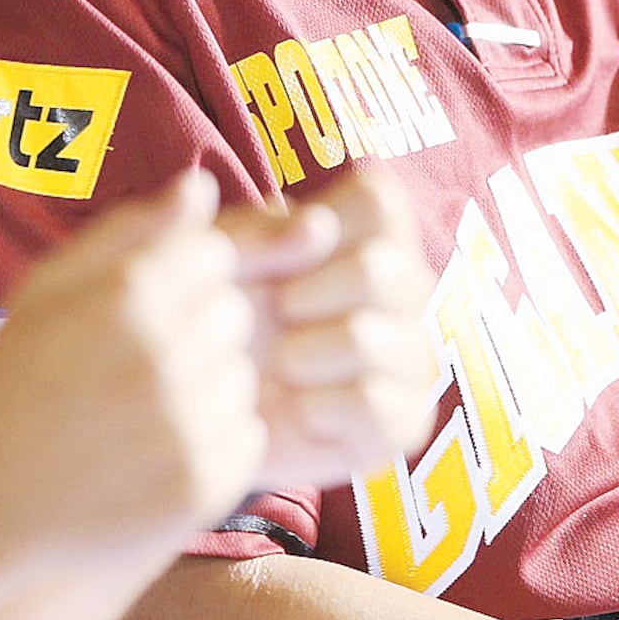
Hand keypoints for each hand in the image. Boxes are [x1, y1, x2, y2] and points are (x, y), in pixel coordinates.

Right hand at [0, 171, 266, 555]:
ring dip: (208, 387)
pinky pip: (247, 438)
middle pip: (235, 313)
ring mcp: (185, 425)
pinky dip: (214, 442)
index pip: (215, 253)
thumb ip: (130, 230)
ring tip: (140, 410)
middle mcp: (162, 356)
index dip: (182, 277)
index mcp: (126, 295)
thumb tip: (201, 185)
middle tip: (136, 363)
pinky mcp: (201, 485)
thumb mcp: (49, 286)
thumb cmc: (12, 381)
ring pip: (243, 377)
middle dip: (198, 329)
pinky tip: (155, 448)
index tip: (138, 310)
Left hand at [221, 169, 439, 488]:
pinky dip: (316, 407)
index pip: (378, 200)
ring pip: (366, 337)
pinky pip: (371, 402)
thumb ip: (252, 229)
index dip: (313, 229)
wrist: (205, 406)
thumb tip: (315, 227)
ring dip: (299, 355)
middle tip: (275, 317)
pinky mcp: (407, 419)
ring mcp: (413, 354)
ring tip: (282, 365)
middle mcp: (407, 287)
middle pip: (375, 269)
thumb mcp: (215, 259)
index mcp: (372, 231)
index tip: (281, 257)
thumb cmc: (216, 312)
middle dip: (299, 297)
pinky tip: (299, 407)